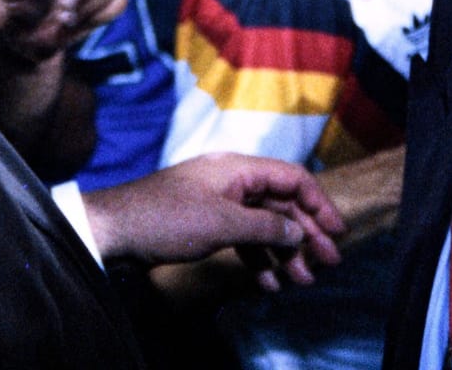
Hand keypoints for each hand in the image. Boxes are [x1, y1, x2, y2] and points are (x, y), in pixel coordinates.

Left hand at [83, 153, 345, 291]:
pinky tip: (267, 283)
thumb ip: (265, 229)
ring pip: (264, 225)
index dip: (318, 204)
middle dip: (305, 235)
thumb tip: (299, 233)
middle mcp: (233, 180)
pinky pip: (243, 238)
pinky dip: (257, 259)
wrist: (115, 229)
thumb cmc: (166, 218)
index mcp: (238, 168)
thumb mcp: (222, 224)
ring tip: (300, 280)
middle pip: (281, 204)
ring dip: (284, 252)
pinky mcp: (207, 223)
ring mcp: (220, 202)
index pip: (292, 178)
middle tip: (326, 264)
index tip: (336, 232)